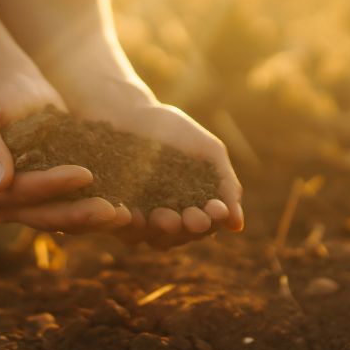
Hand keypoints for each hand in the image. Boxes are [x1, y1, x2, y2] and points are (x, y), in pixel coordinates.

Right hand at [0, 67, 131, 233]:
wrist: (15, 88)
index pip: (21, 194)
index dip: (52, 187)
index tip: (85, 173)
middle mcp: (3, 205)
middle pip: (44, 216)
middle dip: (80, 214)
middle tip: (116, 211)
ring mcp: (29, 205)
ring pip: (63, 221)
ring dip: (94, 220)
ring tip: (126, 215)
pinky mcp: (52, 198)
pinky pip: (75, 210)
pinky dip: (98, 211)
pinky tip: (125, 207)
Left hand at [76, 96, 243, 249]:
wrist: (126, 111)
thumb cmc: (172, 129)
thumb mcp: (208, 152)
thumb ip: (226, 185)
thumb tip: (237, 225)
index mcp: (194, 207)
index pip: (208, 224)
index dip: (213, 220)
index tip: (216, 209)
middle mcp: (168, 220)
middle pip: (182, 236)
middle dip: (189, 228)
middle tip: (192, 217)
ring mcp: (140, 220)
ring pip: (154, 238)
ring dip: (162, 231)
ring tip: (164, 216)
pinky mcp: (112, 214)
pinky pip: (122, 227)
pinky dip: (129, 224)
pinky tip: (131, 213)